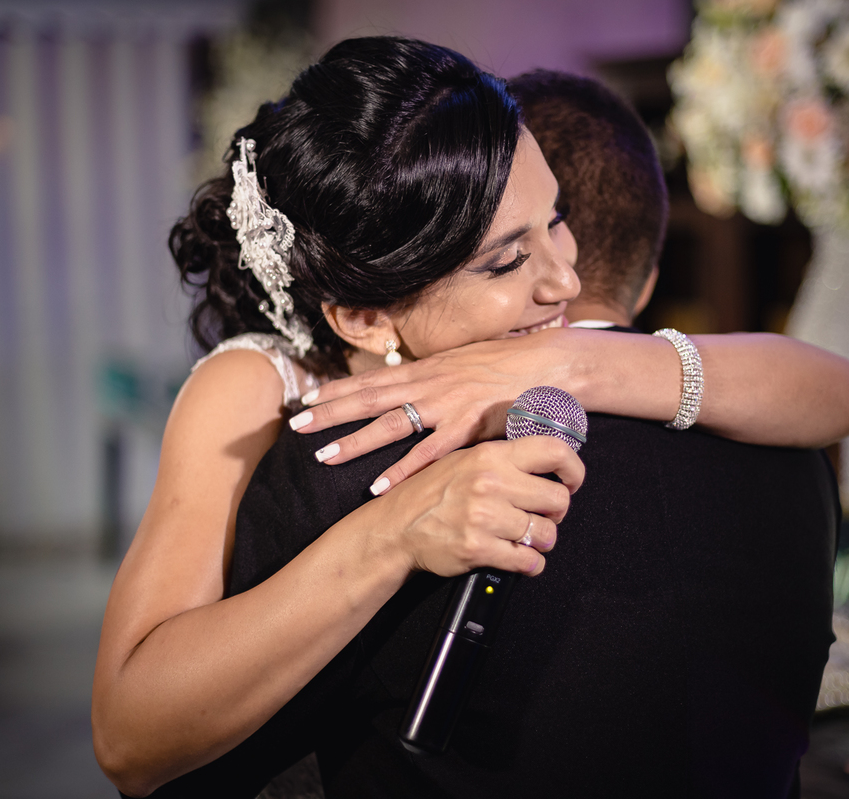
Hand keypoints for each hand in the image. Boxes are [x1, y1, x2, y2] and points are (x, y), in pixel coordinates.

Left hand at [291, 328, 584, 491]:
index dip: (340, 389)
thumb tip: (413, 385)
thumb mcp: (467, 363)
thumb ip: (438, 377)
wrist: (552, 363)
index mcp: (429, 368)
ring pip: (391, 424)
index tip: (308, 399)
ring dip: (355, 441)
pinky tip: (377, 485)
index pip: (374, 379)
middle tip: (296, 427)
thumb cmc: (512, 364)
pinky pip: (428, 453)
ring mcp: (448, 404)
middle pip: (371, 398)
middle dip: (332, 412)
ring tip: (323, 457)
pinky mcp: (469, 428)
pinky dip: (402, 469)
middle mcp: (431, 383)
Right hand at [380, 436, 584, 577]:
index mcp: (491, 455)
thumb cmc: (431, 494)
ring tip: (526, 540)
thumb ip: (503, 460)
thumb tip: (546, 462)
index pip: (554, 451)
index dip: (574, 470)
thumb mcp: (464, 460)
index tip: (572, 483)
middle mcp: (491, 482)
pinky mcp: (479, 548)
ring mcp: (484, 516)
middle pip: (557, 499)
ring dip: (542, 542)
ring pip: (545, 533)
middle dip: (556, 514)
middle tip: (542, 517)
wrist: (395, 528)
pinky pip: (527, 561)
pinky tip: (520, 559)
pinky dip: (530, 565)